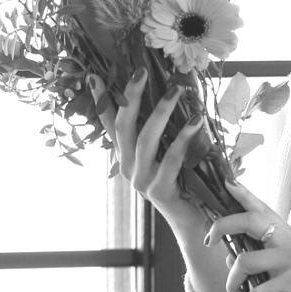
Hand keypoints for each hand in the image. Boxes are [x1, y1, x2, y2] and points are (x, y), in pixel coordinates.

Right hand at [89, 70, 204, 227]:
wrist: (192, 220)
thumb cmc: (182, 179)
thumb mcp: (167, 150)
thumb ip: (161, 129)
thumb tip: (168, 91)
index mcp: (125, 156)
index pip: (109, 123)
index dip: (101, 101)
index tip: (94, 76)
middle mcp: (127, 167)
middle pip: (123, 126)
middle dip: (131, 96)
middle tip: (141, 71)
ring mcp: (141, 181)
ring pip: (145, 141)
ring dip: (161, 112)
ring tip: (176, 90)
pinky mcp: (159, 191)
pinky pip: (170, 161)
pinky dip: (183, 139)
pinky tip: (196, 123)